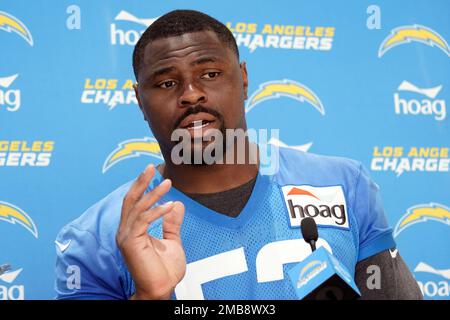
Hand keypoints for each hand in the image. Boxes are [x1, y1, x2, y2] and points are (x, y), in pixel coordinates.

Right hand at [116, 164, 185, 299]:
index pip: (135, 202)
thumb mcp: (172, 241)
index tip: (153, 172)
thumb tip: (178, 204)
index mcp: (133, 229)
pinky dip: (157, 211)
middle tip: (151, 167)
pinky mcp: (131, 242)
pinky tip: (170, 205)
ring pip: (137, 207)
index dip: (142, 186)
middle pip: (130, 200)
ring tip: (167, 183)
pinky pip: (143, 220)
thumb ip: (172, 224)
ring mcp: (126, 236)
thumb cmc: (164, 269)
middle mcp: (126, 230)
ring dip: (153, 193)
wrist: (162, 288)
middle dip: (140, 182)